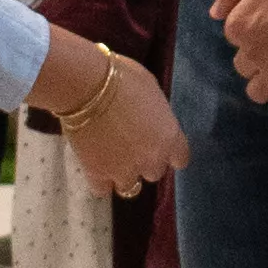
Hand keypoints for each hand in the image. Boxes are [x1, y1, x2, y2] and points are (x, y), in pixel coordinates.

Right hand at [57, 42, 180, 194]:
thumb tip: (150, 119)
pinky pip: (102, 190)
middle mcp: (152, 159)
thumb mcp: (151, 90)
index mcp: (170, 137)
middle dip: (144, 161)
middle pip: (154, 172)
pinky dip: (99, 180)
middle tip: (130, 145)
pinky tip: (94, 166)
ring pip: (130, 187)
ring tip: (111, 158)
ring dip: (123, 174)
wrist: (87, 86)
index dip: (170, 154)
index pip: (180, 159)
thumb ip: (156, 114)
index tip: (160, 147)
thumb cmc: (122, 78)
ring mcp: (125, 170)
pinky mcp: (98, 174)